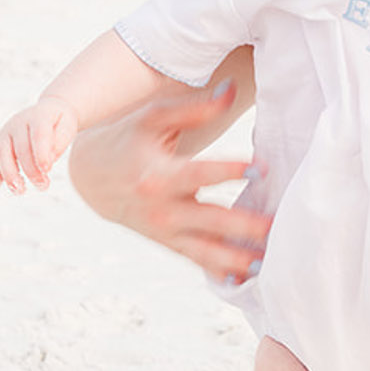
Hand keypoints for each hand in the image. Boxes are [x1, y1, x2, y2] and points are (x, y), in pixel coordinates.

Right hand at [0, 98, 78, 192]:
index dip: (42, 153)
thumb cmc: (59, 122)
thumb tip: (48, 160)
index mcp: (39, 116)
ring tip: (20, 190)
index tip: (47, 170)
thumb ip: (60, 142)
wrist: (47, 110)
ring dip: (10, 174)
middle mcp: (19, 122)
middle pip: (21, 148)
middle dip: (31, 170)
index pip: (39, 135)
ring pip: (3, 153)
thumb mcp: (68, 127)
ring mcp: (6, 131)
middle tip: (43, 185)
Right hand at [66, 79, 272, 277]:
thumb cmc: (129, 139)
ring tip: (266, 263)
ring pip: (204, 249)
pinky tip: (244, 280)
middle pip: (208, 219)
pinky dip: (219, 272)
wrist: (93, 176)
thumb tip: (230, 90)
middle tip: (276, 226)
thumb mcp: (154, 118)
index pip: (200, 173)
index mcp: (159, 173)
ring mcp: (164, 230)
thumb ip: (194, 108)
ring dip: (236, 258)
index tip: (262, 168)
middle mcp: (161, 207)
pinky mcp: (167, 242)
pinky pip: (196, 260)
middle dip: (243, 225)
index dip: (231, 170)